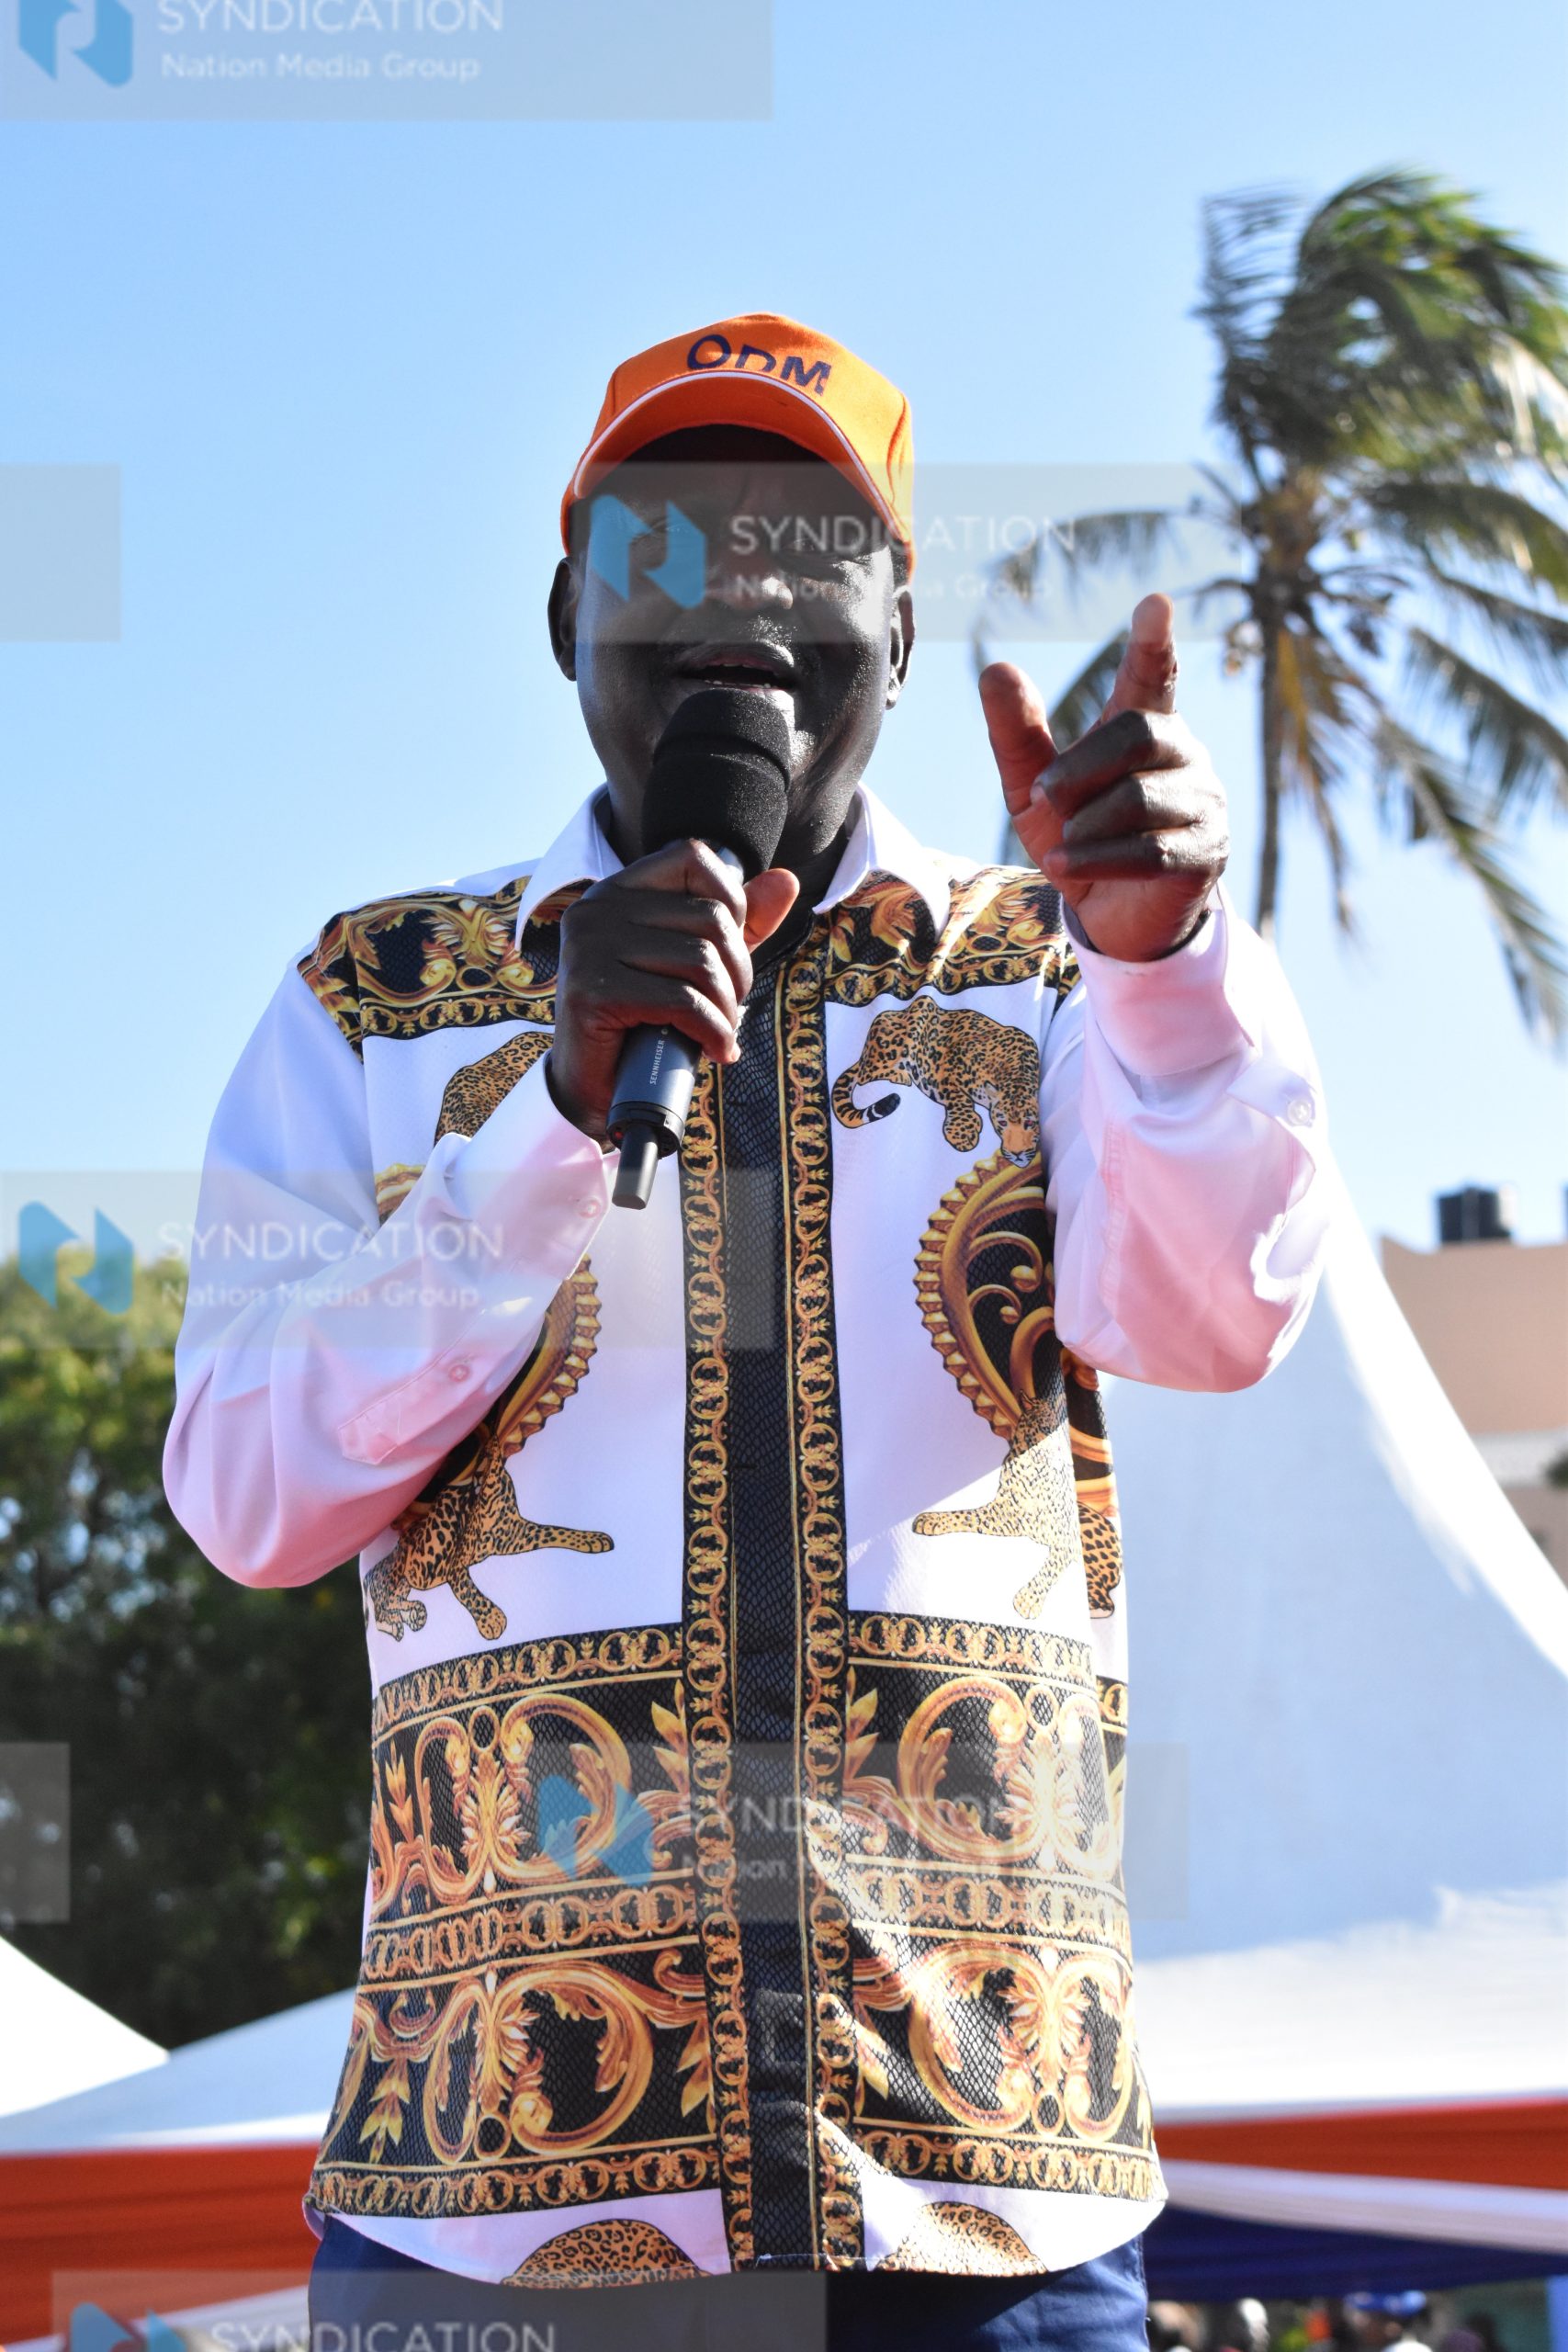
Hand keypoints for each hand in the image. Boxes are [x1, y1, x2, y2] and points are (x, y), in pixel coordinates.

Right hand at [549, 840, 799, 1140]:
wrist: (595, 1088)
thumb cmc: (645, 1021)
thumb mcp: (695, 964)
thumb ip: (737, 922)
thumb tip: (787, 880)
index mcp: (616, 891)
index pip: (692, 857)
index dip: (730, 901)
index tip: (728, 951)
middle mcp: (596, 909)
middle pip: (710, 918)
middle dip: (737, 972)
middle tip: (728, 1008)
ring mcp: (589, 948)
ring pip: (701, 962)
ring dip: (727, 1009)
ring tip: (720, 1033)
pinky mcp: (593, 992)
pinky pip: (682, 1002)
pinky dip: (714, 1031)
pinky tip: (716, 1050)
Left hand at [979, 592, 1228, 960]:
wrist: (1111, 915)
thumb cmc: (1078, 835)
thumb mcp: (1033, 788)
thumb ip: (1017, 734)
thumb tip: (996, 668)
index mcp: (1145, 726)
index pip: (1154, 676)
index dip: (1153, 643)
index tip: (1155, 604)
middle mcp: (1184, 754)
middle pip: (1138, 733)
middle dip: (1081, 767)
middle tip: (1042, 795)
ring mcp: (1203, 804)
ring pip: (1140, 797)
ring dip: (1085, 824)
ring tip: (1059, 844)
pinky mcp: (1204, 854)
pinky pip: (1150, 849)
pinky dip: (1098, 858)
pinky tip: (1066, 863)